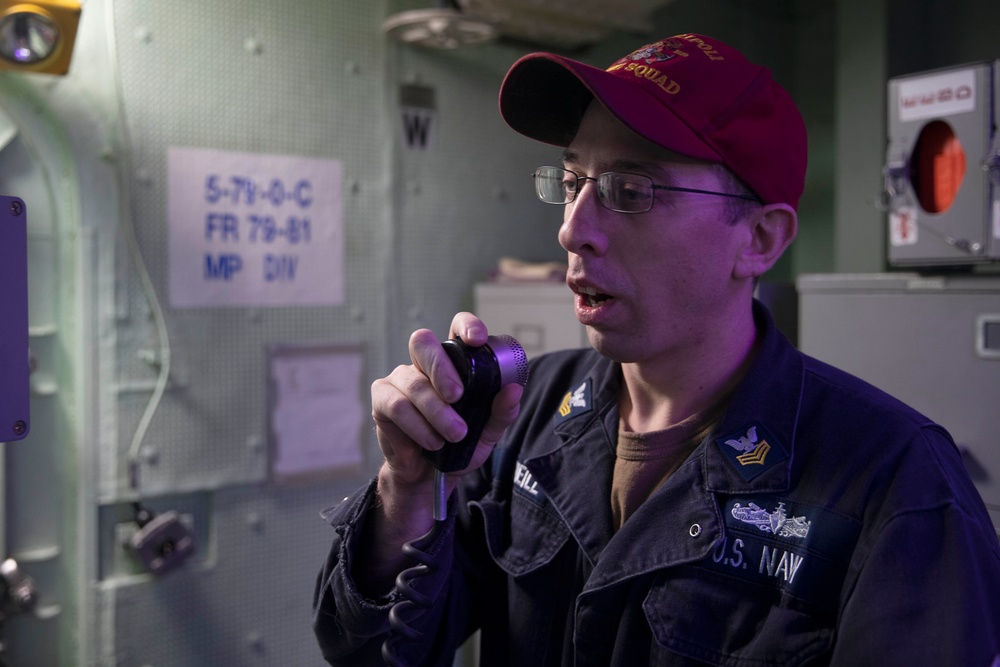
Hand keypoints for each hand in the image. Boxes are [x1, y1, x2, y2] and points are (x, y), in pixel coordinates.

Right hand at [357, 314, 521, 592]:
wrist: (429, 478)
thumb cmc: (459, 446)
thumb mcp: (488, 433)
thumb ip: (501, 412)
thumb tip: (513, 390)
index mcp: (453, 363)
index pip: (456, 329)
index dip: (466, 326)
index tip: (477, 340)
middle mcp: (423, 364)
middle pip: (423, 343)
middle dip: (441, 368)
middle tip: (457, 395)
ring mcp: (400, 379)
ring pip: (415, 384)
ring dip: (437, 413)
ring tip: (454, 436)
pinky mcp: (382, 400)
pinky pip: (398, 406)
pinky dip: (418, 427)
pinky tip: (432, 442)